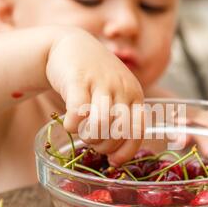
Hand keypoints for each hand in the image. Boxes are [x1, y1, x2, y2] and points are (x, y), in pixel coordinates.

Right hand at [46, 29, 144, 165]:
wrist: (69, 45)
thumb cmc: (94, 77)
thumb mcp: (115, 93)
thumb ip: (121, 117)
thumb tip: (118, 155)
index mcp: (134, 94)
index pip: (138, 131)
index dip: (126, 151)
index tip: (113, 161)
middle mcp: (121, 88)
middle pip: (118, 132)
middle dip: (104, 146)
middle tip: (94, 142)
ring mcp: (100, 82)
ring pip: (100, 126)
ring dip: (89, 138)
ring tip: (83, 133)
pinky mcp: (78, 79)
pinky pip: (77, 114)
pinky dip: (72, 127)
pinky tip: (69, 124)